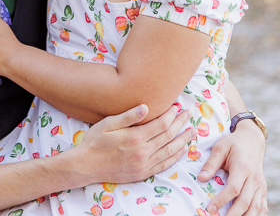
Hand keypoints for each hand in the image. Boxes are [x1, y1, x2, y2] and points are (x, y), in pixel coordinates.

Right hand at [76, 104, 196, 184]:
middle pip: (169, 136)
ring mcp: (144, 164)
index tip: (177, 106)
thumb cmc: (95, 142)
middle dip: (181, 123)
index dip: (172, 114)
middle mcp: (142, 152)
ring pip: (170, 150)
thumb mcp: (107, 124)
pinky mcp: (142, 173)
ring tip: (193, 131)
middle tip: (191, 113)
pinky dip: (176, 156)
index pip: (161, 124)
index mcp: (135, 138)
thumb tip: (146, 106)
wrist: (86, 166)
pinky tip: (183, 149)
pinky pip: (164, 164)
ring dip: (184, 140)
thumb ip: (128, 116)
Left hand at [198, 121, 266, 214]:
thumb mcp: (220, 148)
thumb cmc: (233, 143)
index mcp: (243, 168)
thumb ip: (211, 163)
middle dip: (232, 214)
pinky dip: (256, 215)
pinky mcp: (263, 189)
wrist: (252, 140)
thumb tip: (201, 178)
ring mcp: (261, 185)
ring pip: (256, 207)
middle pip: (245, 202)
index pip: (233, 189)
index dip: (222, 200)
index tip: (210, 208)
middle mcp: (254, 179)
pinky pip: (262, 206)